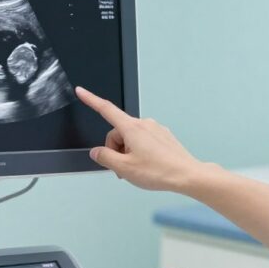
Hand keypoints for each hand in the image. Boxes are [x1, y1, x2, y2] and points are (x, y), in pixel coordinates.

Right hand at [75, 86, 203, 191]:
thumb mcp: (124, 168)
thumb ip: (105, 158)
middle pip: (117, 132)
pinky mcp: (162, 136)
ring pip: (130, 138)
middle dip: (115, 149)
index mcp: (132, 128)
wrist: (187, 175)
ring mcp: (155, 129)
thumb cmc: (159, 171)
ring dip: (127, 153)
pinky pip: (142, 141)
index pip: (106, 109)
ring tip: (136, 170)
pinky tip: (146, 166)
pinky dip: (138, 152)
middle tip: (121, 169)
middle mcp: (144, 124)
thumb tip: (96, 152)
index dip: (91, 100)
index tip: (81, 91)